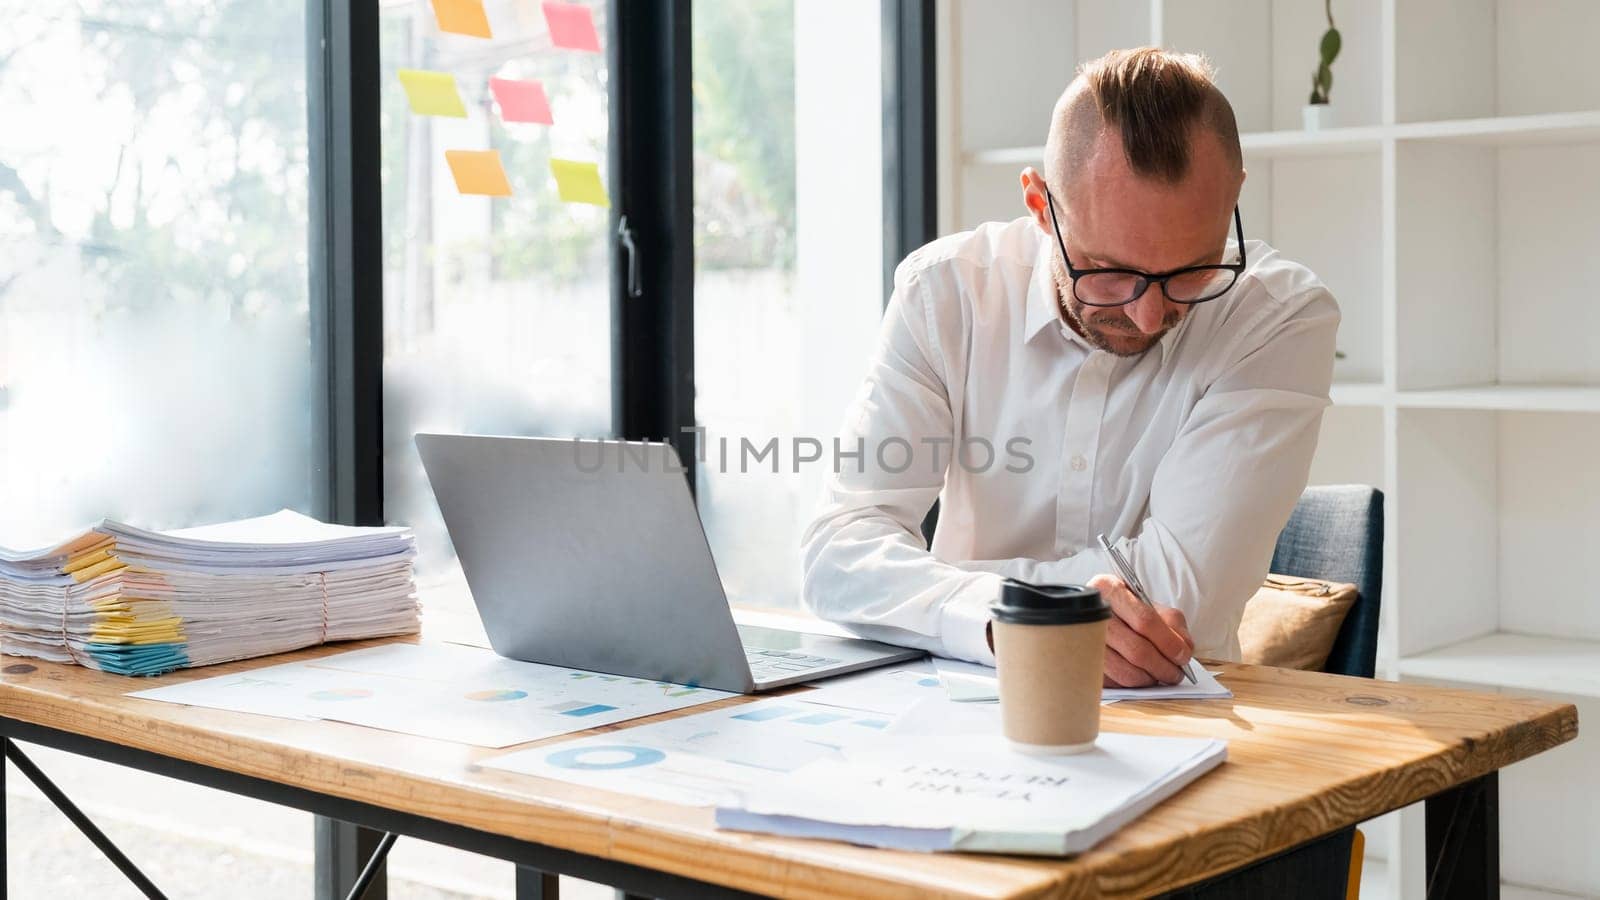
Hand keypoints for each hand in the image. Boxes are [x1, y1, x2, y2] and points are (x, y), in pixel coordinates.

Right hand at [1087, 573, 1194, 687]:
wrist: (1099, 615)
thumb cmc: (1128, 610)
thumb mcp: (1152, 605)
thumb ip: (1173, 624)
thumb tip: (1184, 650)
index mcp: (1110, 589)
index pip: (1145, 620)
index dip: (1169, 642)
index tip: (1183, 656)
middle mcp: (1091, 614)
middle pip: (1136, 650)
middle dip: (1163, 667)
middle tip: (1175, 674)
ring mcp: (1084, 641)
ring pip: (1126, 671)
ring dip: (1150, 679)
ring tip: (1160, 676)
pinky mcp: (1083, 663)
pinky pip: (1115, 683)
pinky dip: (1133, 684)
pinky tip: (1140, 676)